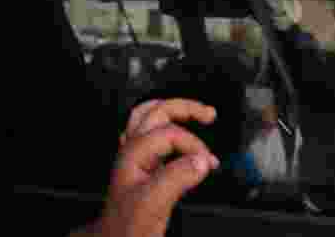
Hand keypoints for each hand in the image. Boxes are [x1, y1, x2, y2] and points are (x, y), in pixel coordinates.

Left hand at [84, 114, 218, 236]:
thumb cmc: (126, 228)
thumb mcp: (152, 203)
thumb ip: (175, 179)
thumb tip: (200, 161)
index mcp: (134, 153)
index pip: (170, 133)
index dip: (193, 145)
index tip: (209, 163)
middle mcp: (132, 149)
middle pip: (158, 112)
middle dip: (185, 108)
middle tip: (209, 114)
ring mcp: (133, 156)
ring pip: (151, 118)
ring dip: (174, 112)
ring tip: (196, 113)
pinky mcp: (138, 167)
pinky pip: (149, 134)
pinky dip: (165, 127)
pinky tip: (173, 133)